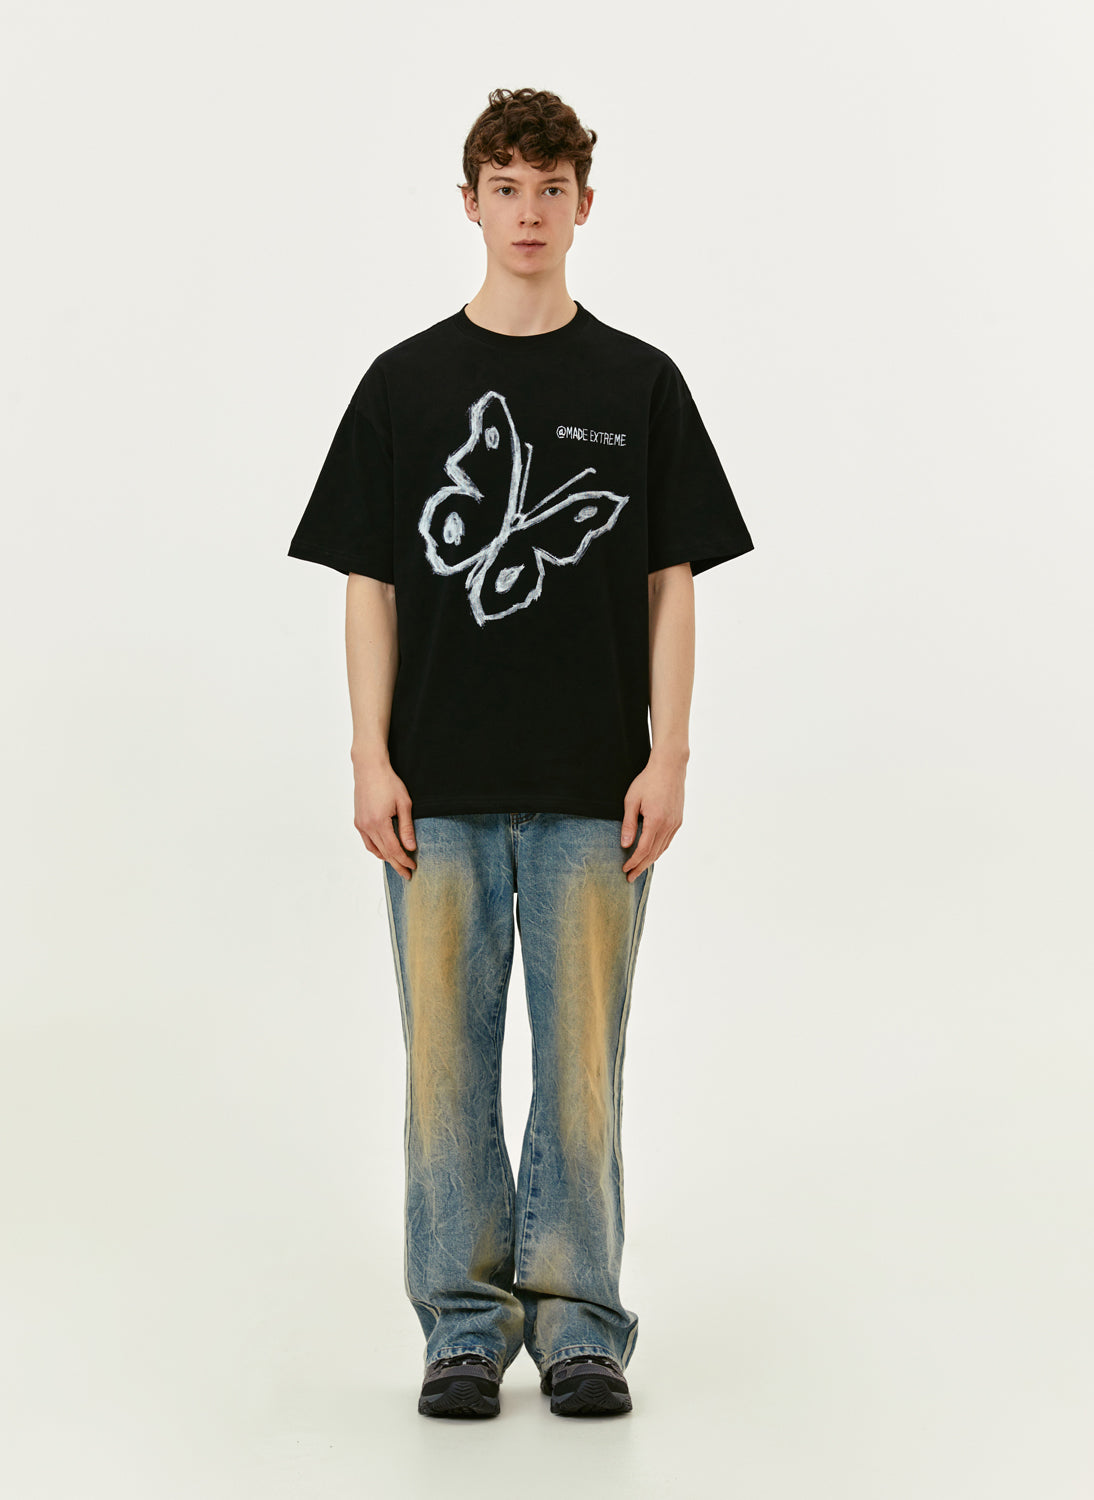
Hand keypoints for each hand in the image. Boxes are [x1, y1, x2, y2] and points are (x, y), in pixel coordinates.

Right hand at [353, 758, 416, 879]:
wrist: (369, 769)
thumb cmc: (388, 782)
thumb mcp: (404, 804)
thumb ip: (407, 827)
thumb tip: (411, 847)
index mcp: (379, 823)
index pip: (394, 849)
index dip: (404, 860)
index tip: (413, 866)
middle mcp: (367, 826)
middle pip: (384, 853)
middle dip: (397, 864)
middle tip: (407, 874)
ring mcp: (361, 824)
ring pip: (374, 849)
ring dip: (387, 859)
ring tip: (398, 865)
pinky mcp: (358, 821)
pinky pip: (367, 842)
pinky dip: (376, 850)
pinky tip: (384, 852)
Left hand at [621, 750, 685, 880]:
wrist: (669, 767)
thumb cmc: (647, 781)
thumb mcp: (631, 801)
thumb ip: (628, 824)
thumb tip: (625, 845)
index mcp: (655, 821)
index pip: (643, 849)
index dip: (633, 861)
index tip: (624, 869)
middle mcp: (668, 825)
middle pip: (653, 854)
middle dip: (640, 867)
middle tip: (630, 877)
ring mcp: (675, 824)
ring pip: (662, 849)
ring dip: (650, 861)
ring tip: (639, 869)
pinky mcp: (678, 821)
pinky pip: (668, 841)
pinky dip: (659, 851)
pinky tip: (651, 854)